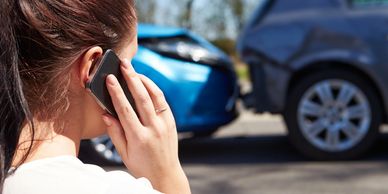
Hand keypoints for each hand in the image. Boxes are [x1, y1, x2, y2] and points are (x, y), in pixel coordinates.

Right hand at [101, 59, 189, 193]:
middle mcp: (154, 129)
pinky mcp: (171, 122)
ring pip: (155, 96)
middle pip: (142, 98)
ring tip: (133, 69)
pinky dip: (154, 89)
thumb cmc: (141, 165)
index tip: (109, 79)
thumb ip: (115, 133)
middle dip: (131, 78)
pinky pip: (162, 101)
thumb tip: (106, 114)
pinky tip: (145, 82)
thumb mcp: (124, 154)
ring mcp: (165, 124)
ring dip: (144, 80)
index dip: (116, 92)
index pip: (125, 110)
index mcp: (139, 138)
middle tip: (124, 64)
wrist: (165, 174)